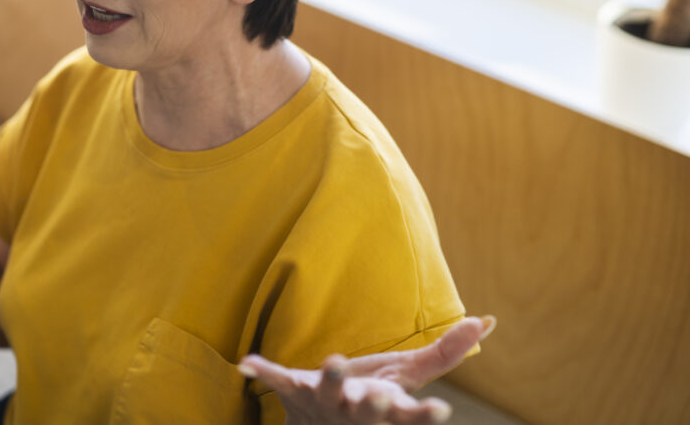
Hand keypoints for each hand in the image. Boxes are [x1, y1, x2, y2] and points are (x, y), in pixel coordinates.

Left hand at [239, 315, 495, 424]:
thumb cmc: (372, 397)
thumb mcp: (407, 377)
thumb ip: (445, 353)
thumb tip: (487, 320)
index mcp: (388, 409)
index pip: (411, 417)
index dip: (424, 417)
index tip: (440, 413)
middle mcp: (359, 412)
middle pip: (370, 410)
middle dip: (374, 405)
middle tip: (378, 397)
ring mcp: (325, 403)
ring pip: (329, 393)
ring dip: (330, 381)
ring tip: (332, 363)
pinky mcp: (295, 391)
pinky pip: (278, 380)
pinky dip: (263, 370)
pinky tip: (247, 362)